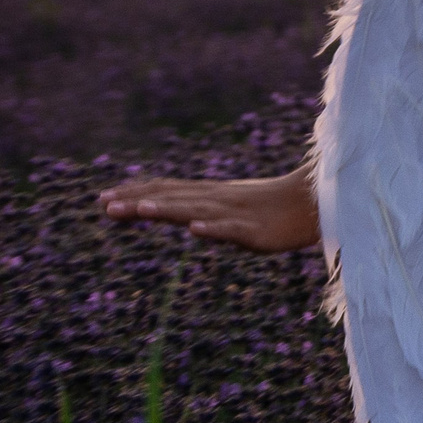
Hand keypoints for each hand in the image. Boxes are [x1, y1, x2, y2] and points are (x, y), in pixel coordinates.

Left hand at [98, 163, 320, 252]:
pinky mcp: (257, 231)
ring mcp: (237, 215)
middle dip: (137, 201)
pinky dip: (213, 228)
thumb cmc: (278, 210)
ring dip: (167, 209)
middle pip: (173, 199)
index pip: (168, 191)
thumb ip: (211, 212)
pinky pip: (233, 229)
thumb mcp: (236, 210)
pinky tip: (195, 229)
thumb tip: (188, 220)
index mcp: (212, 196)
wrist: (320, 205)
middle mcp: (218, 201)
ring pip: (197, 211)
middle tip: (103, 204)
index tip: (102, 199)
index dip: (136, 193)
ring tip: (139, 209)